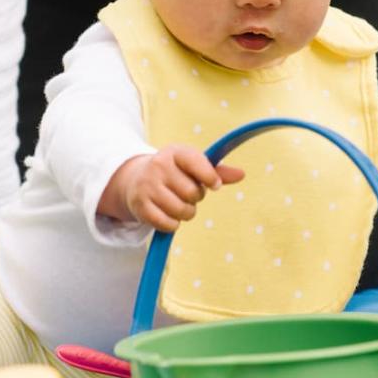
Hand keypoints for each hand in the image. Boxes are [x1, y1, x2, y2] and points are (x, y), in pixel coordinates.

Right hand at [102, 144, 244, 230]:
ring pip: (182, 210)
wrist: (135, 179)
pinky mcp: (140, 206)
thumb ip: (217, 171)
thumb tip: (242, 174)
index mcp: (175, 152)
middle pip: (193, 193)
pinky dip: (173, 224)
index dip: (210, 177)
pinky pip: (168, 224)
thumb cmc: (174, 173)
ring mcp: (147, 186)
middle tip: (187, 193)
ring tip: (178, 204)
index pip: (197, 163)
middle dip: (195, 198)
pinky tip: (168, 214)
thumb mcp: (192, 165)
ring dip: (186, 213)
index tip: (214, 185)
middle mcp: (159, 166)